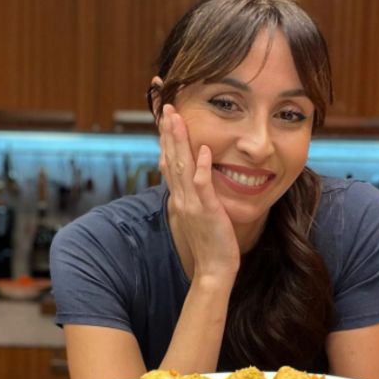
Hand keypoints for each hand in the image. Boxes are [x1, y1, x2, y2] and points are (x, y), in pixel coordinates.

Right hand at [158, 104, 239, 279]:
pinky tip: (203, 149)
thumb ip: (194, 196)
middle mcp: (182, 198)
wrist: (213, 269)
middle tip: (167, 109)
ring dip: (180, 142)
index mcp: (180, 198)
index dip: (167, 140)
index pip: (170, 163)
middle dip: (169, 133)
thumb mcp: (198, 215)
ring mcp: (192, 204)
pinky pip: (203, 185)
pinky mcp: (207, 211)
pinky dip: (201, 167)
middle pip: (172, 159)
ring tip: (177, 119)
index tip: (166, 119)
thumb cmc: (210, 243)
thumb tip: (194, 180)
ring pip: (182, 167)